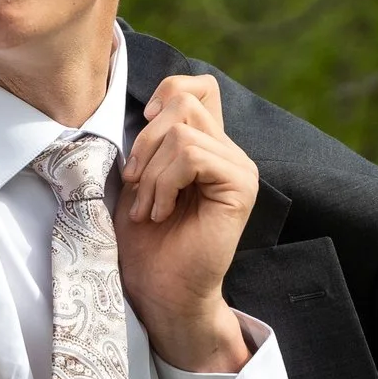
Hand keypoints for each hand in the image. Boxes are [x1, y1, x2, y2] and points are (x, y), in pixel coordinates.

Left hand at [113, 73, 256, 373]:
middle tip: (137, 188)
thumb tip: (149, 105)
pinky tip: (162, 212)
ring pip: (183, 132)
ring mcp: (239, 167)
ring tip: (149, 209)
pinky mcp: (240, 186)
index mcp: (207, 146)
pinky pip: (193, 156)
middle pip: (184, 104)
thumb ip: (151, 140)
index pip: (197, 88)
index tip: (143, 126)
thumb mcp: (138, 179)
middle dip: (146, 144)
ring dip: (152, 174)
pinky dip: (165, 183)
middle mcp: (228, 152)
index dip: (167, 92)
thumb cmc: (144, 242)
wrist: (159, 290)